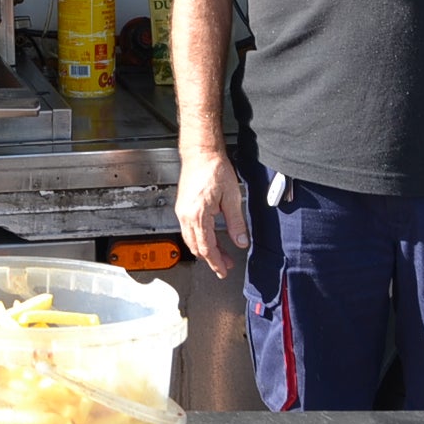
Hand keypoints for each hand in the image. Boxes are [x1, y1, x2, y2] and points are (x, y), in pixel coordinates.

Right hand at [175, 147, 250, 278]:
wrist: (200, 153)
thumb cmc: (214, 169)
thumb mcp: (231, 197)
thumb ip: (236, 222)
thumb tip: (241, 241)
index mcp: (198, 215)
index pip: (206, 247)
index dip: (216, 262)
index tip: (223, 271)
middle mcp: (186, 215)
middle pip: (196, 246)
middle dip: (211, 259)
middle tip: (225, 266)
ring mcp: (182, 211)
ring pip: (191, 239)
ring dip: (205, 249)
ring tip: (220, 254)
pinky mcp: (183, 206)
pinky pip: (189, 230)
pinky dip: (199, 239)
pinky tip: (210, 238)